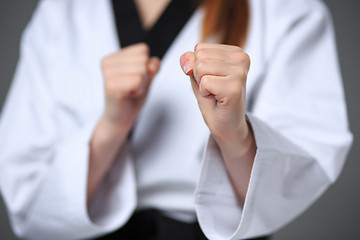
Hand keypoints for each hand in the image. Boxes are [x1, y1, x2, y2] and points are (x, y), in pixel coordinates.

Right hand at [101, 43, 159, 135]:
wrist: (119, 119)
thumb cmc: (131, 97)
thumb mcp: (146, 77)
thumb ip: (152, 66)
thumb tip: (152, 65)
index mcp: (113, 56)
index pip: (143, 49)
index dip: (145, 67)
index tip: (134, 80)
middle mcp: (107, 62)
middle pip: (144, 60)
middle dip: (144, 77)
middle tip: (131, 88)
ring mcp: (107, 74)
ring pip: (142, 70)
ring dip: (141, 85)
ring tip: (129, 92)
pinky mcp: (111, 86)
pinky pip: (138, 81)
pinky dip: (138, 91)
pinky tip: (128, 96)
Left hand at [180, 43, 254, 202]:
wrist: (226, 126)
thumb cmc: (214, 101)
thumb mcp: (197, 76)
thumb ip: (190, 62)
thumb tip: (188, 60)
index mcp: (235, 52)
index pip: (199, 48)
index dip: (198, 68)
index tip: (212, 81)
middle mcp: (241, 58)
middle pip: (200, 56)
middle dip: (199, 76)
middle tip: (213, 90)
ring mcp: (240, 73)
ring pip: (201, 67)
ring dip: (203, 85)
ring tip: (215, 94)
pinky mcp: (235, 87)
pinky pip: (205, 82)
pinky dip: (205, 93)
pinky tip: (217, 99)